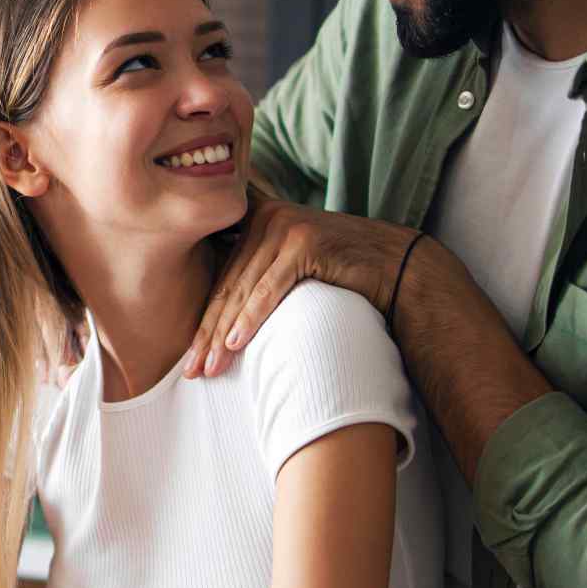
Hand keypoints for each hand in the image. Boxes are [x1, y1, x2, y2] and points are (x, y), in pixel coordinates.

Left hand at [181, 199, 419, 377]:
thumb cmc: (344, 274)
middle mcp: (268, 217)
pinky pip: (271, 286)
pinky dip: (251, 317)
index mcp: (258, 221)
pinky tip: (235, 343)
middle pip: (229, 284)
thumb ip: (262, 274)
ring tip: (208, 367)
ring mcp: (286, 226)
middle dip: (208, 332)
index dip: (205, 319)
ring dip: (223, 333)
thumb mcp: (295, 269)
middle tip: (190, 370)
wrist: (398, 266)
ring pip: (245, 288)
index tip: (188, 358)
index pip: (224, 277)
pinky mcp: (306, 242)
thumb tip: (224, 318)